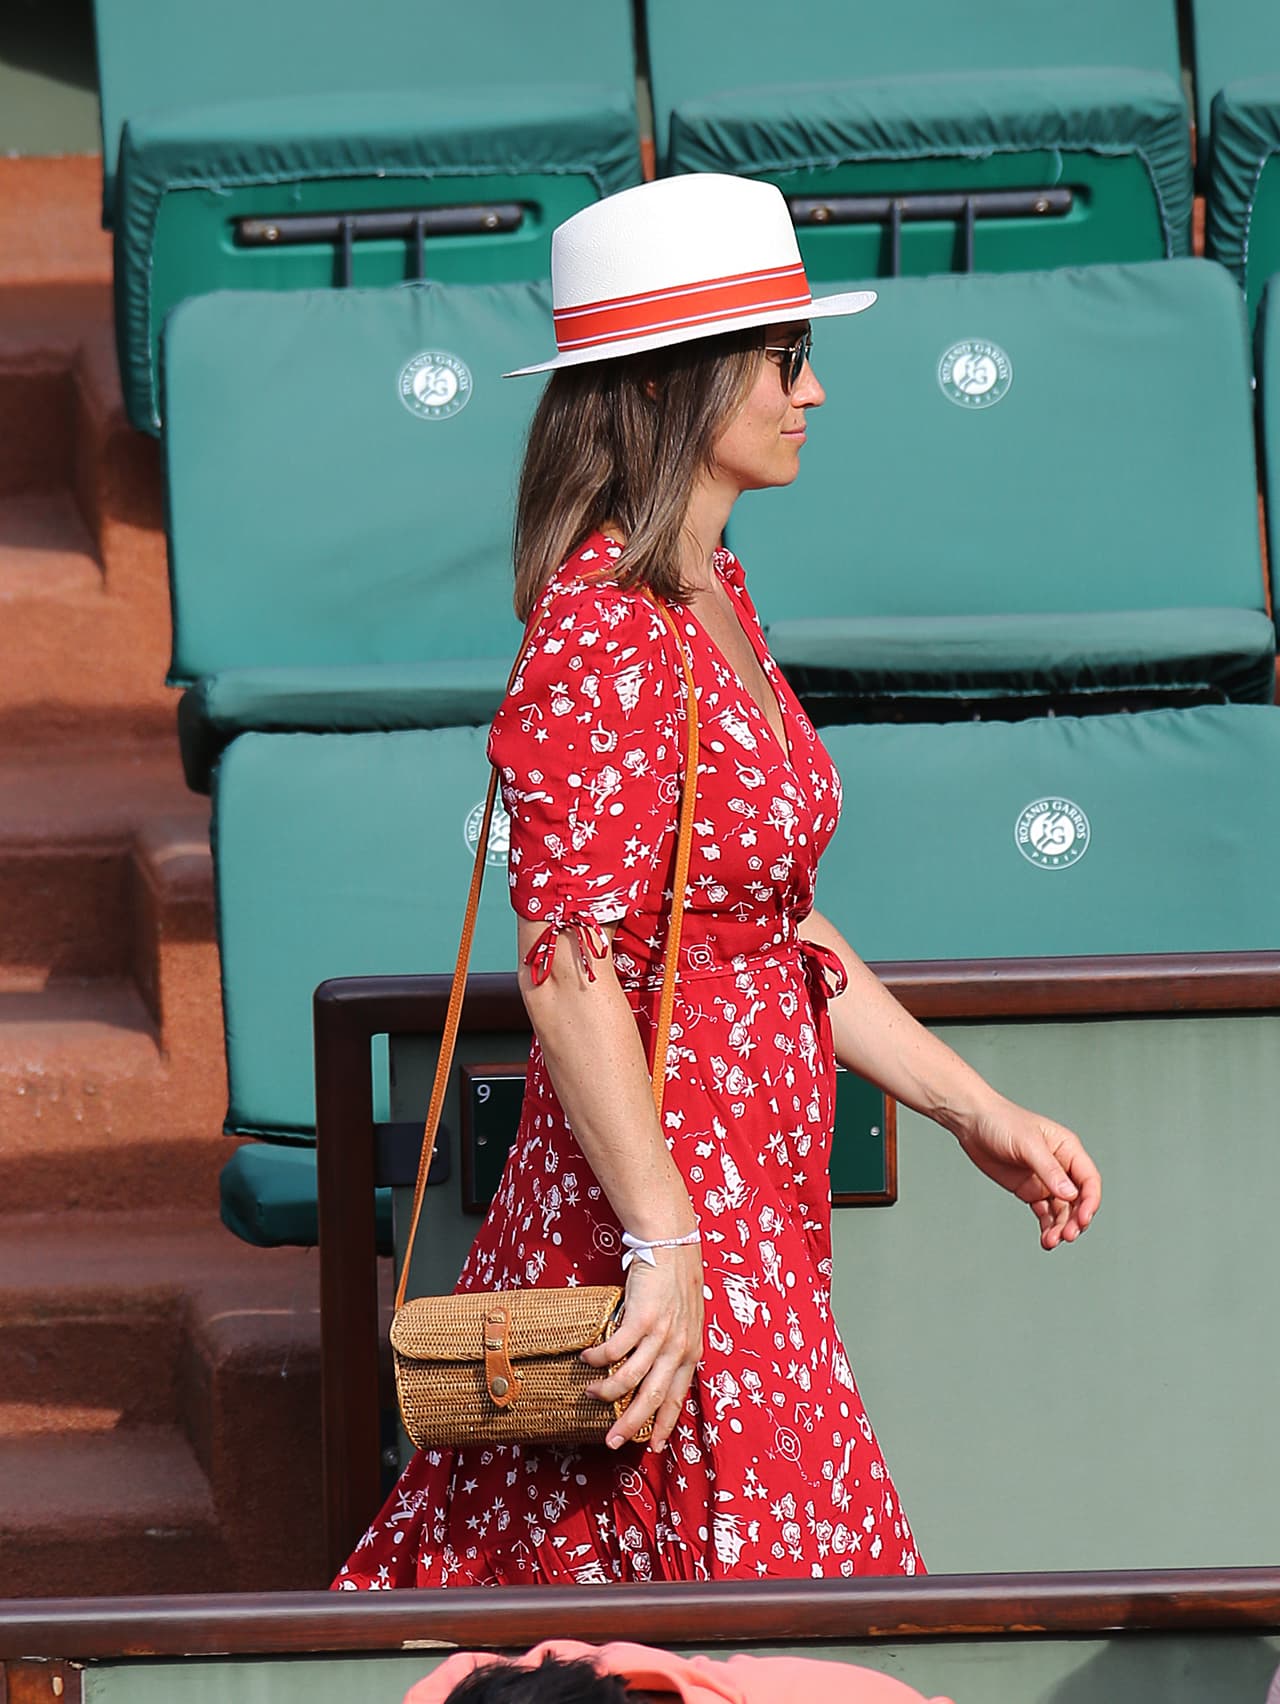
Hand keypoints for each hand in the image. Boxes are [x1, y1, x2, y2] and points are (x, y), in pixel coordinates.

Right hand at [579, 1242, 703, 1452]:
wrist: (672, 1247)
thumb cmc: (676, 1284)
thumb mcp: (687, 1322)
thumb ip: (676, 1348)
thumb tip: (658, 1373)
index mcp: (691, 1353)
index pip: (677, 1398)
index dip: (665, 1424)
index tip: (654, 1447)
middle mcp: (678, 1348)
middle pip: (652, 1397)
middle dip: (630, 1424)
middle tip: (612, 1441)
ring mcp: (660, 1334)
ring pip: (630, 1378)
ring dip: (607, 1391)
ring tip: (591, 1394)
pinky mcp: (641, 1317)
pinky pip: (614, 1348)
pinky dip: (597, 1358)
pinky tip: (586, 1359)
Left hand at [955, 1094, 1100, 1249]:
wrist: (972, 1123)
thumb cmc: (1001, 1122)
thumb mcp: (1027, 1144)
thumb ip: (1049, 1169)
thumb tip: (1070, 1194)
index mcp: (1067, 1149)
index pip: (1088, 1180)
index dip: (1090, 1201)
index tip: (1083, 1219)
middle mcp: (1061, 1167)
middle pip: (1078, 1200)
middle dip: (1076, 1220)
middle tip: (1066, 1235)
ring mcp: (1045, 1180)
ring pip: (1062, 1211)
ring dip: (1060, 1227)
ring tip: (1050, 1241)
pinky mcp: (1029, 1190)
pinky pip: (1045, 1213)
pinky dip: (1047, 1227)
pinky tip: (1045, 1240)